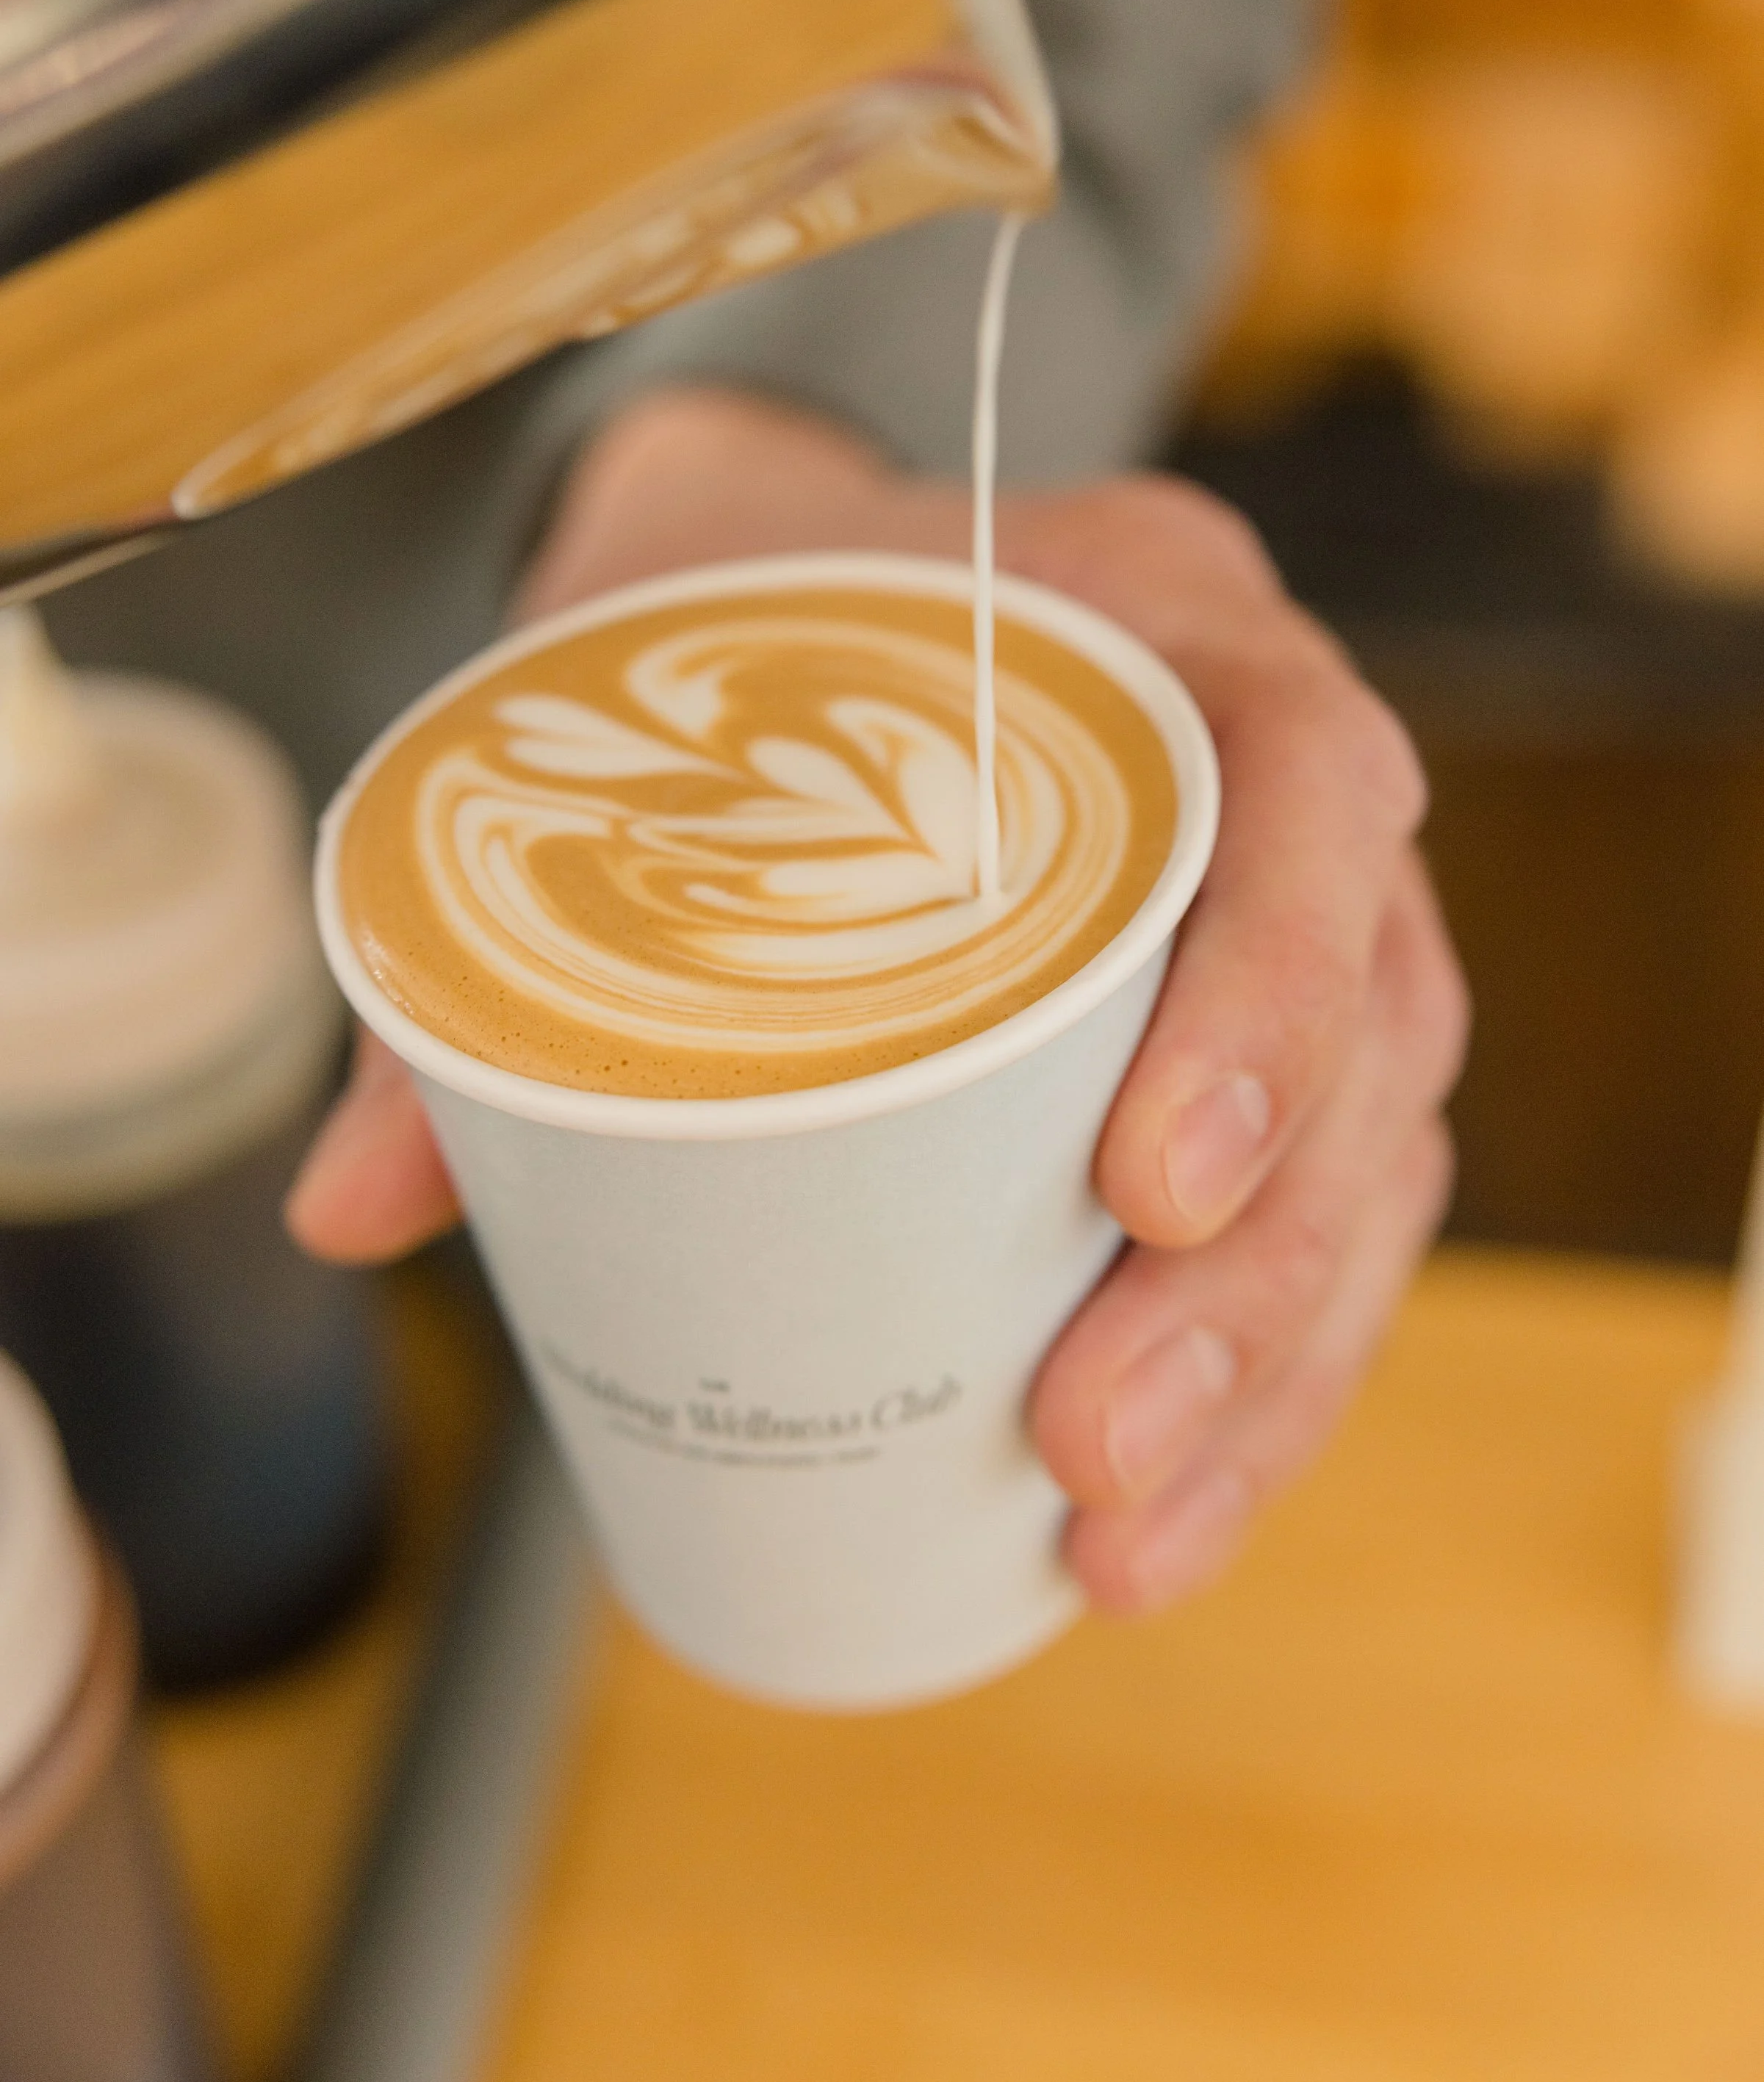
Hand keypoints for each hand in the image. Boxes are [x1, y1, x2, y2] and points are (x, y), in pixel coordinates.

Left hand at [289, 386, 1467, 1611]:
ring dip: (1276, 1368)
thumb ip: (484, 940)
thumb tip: (347, 1207)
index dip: (1266, 995)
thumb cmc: (705, 618)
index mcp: (1147, 612)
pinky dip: (1271, 1374)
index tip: (1142, 1195)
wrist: (770, 542)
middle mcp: (1270, 751)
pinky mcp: (1274, 1025)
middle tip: (1086, 1443)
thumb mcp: (596, 703)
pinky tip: (1166, 1511)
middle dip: (1254, 1270)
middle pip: (1374, 1017)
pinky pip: (1343, 1204)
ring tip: (1119, 1539)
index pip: (1306, 783)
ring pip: (1379, 1147)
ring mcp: (1299, 892)